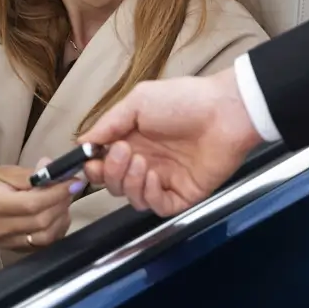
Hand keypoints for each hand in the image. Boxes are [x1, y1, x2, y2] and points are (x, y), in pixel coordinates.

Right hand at [0, 162, 83, 257]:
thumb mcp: (1, 173)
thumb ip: (29, 174)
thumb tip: (54, 169)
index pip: (32, 203)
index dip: (57, 192)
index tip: (73, 180)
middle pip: (42, 221)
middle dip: (62, 202)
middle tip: (70, 188)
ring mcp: (8, 243)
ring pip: (46, 236)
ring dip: (62, 216)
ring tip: (64, 200)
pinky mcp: (16, 251)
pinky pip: (44, 245)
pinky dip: (57, 229)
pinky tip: (58, 215)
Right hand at [79, 68, 262, 216]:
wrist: (225, 110)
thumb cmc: (185, 100)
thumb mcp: (139, 102)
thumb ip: (109, 123)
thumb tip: (83, 142)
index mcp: (134, 140)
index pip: (104, 164)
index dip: (93, 166)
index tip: (89, 159)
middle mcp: (147, 161)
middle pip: (114, 184)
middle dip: (110, 173)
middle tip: (124, 152)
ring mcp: (166, 179)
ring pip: (133, 198)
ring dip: (130, 183)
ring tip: (142, 161)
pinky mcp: (184, 193)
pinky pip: (158, 207)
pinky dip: (150, 195)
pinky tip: (155, 176)